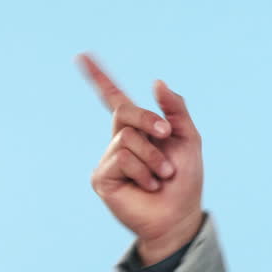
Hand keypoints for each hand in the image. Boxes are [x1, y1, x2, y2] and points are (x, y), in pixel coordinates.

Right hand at [77, 52, 204, 264]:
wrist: (179, 215)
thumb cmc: (185, 179)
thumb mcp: (188, 138)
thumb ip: (175, 109)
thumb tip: (156, 82)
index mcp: (139, 128)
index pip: (113, 98)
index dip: (99, 77)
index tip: (83, 56)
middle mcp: (120, 140)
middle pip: (124, 111)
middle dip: (149, 121)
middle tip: (167, 135)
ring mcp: (109, 158)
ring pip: (127, 139)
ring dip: (154, 156)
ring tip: (163, 175)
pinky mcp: (102, 177)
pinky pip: (122, 159)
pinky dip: (143, 171)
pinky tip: (148, 185)